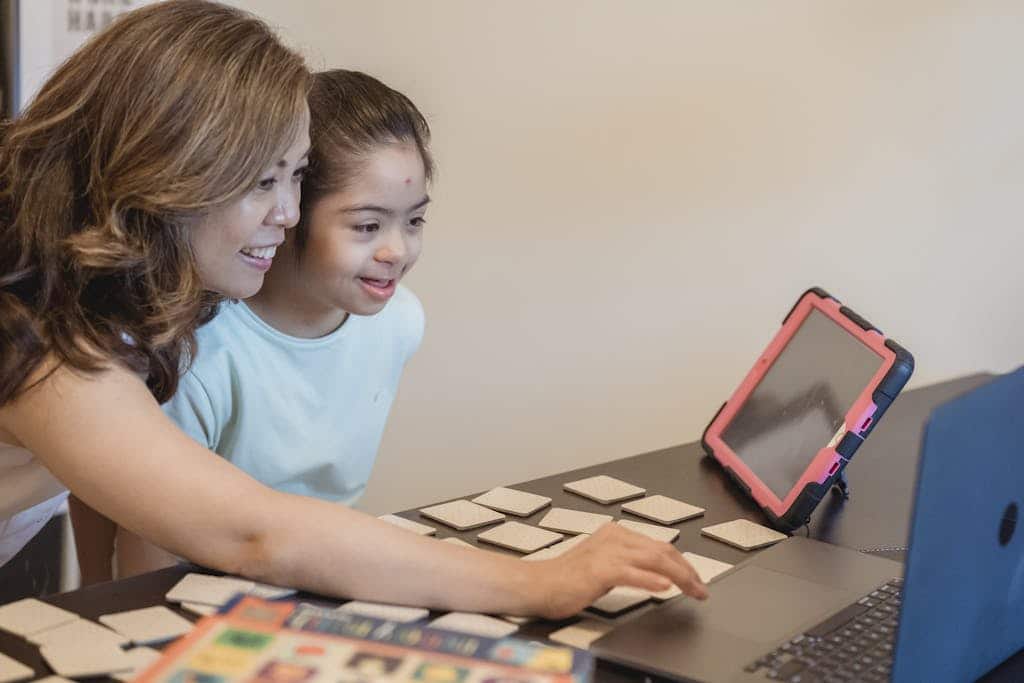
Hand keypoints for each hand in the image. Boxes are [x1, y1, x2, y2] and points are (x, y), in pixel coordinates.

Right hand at [530, 522, 708, 618]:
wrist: (539, 584)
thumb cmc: (567, 579)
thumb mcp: (603, 565)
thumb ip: (628, 563)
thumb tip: (659, 573)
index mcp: (615, 534)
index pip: (658, 545)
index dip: (681, 563)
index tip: (695, 579)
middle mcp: (613, 537)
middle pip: (661, 550)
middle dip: (686, 571)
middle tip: (701, 588)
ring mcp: (606, 552)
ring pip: (653, 560)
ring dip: (678, 577)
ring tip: (693, 589)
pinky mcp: (599, 570)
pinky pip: (632, 574)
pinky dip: (650, 580)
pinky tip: (664, 587)